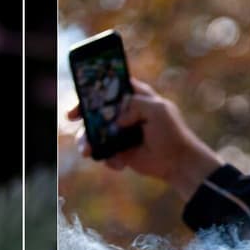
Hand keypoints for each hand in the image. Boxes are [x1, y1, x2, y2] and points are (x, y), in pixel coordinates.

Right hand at [69, 79, 221, 199]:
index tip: (82, 92)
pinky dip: (107, 158)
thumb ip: (136, 104)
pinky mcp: (118, 150)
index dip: (96, 87)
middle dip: (82, 113)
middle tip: (72, 117)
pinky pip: (102, 151)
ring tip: (88, 150)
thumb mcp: (158, 109)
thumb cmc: (172, 132)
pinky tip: (120, 163)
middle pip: (96, 108)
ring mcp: (120, 132)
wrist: (177, 162)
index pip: (112, 86)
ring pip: (93, 132)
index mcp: (137, 98)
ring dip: (87, 140)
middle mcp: (126, 113)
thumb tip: (118, 119)